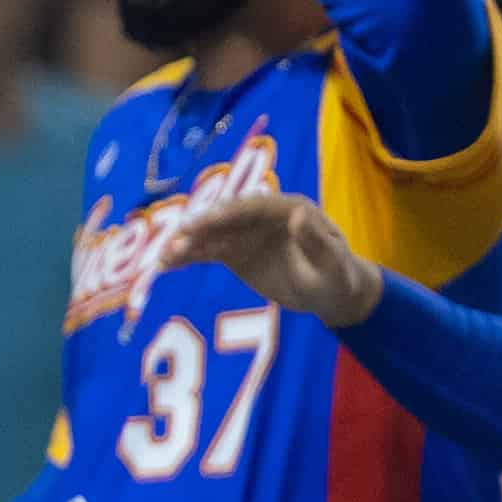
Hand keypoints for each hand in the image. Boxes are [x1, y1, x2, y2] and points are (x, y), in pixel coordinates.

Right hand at [157, 189, 382, 325]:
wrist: (331, 293)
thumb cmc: (337, 277)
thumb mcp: (332, 264)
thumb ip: (316, 241)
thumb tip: (296, 214)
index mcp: (289, 208)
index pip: (253, 207)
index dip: (227, 213)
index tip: (203, 222)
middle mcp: (263, 216)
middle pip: (227, 218)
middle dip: (201, 227)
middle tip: (176, 238)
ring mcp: (246, 233)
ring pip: (212, 235)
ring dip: (188, 244)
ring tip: (164, 258)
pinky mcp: (235, 252)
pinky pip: (207, 252)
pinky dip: (187, 258)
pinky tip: (166, 265)